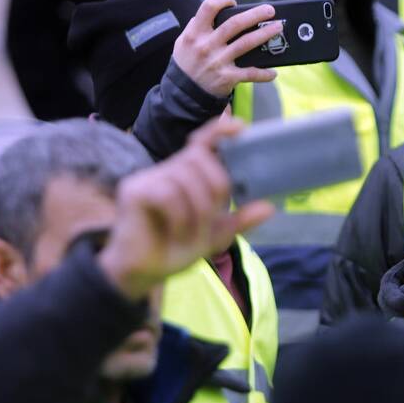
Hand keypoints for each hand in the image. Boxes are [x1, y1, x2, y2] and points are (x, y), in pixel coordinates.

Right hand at [98, 118, 273, 300]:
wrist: (142, 274)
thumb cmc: (174, 248)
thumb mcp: (215, 235)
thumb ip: (240, 220)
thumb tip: (269, 207)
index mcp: (186, 175)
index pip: (202, 142)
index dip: (219, 131)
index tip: (240, 128)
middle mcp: (167, 170)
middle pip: (199, 158)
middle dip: (216, 187)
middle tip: (214, 217)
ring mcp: (148, 178)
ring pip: (185, 177)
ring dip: (198, 209)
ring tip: (193, 233)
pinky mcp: (134, 191)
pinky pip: (167, 193)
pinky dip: (180, 216)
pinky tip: (177, 232)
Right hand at [173, 0, 282, 97]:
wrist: (183, 93)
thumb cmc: (186, 64)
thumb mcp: (183, 42)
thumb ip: (195, 26)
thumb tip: (212, 12)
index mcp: (195, 33)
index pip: (209, 7)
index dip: (223, 0)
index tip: (234, 2)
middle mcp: (207, 45)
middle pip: (235, 23)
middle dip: (255, 14)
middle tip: (270, 10)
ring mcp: (218, 61)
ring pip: (246, 43)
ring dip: (265, 34)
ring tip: (278, 28)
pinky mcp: (227, 77)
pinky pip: (250, 73)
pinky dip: (263, 73)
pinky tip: (273, 72)